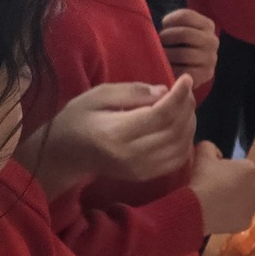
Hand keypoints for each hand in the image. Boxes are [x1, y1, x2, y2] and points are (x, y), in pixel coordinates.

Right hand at [18, 78, 191, 195]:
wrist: (65, 155)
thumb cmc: (78, 119)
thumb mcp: (98, 95)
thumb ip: (132, 92)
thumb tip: (164, 92)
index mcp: (117, 132)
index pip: (160, 115)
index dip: (178, 96)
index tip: (186, 79)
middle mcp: (132, 155)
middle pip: (174, 130)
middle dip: (186, 107)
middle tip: (185, 90)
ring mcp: (140, 170)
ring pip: (180, 146)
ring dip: (189, 123)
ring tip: (184, 105)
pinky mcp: (145, 176)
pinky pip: (176, 160)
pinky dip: (185, 141)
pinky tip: (180, 126)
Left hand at [156, 0, 217, 88]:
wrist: (180, 70)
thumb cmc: (174, 41)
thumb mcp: (173, 19)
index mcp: (207, 25)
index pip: (186, 15)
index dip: (169, 19)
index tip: (161, 24)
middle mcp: (213, 41)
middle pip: (184, 34)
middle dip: (166, 37)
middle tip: (156, 41)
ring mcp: (210, 60)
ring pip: (183, 52)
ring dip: (166, 53)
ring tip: (158, 53)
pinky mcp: (204, 76)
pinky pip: (184, 70)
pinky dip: (171, 68)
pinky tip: (165, 66)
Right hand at [188, 140, 254, 233]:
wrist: (198, 208)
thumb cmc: (203, 178)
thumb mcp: (202, 153)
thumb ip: (210, 147)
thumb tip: (216, 153)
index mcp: (250, 168)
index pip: (240, 166)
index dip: (226, 170)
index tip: (213, 175)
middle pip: (245, 184)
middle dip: (234, 185)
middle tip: (214, 189)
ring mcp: (253, 207)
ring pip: (244, 202)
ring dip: (234, 201)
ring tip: (215, 203)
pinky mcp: (247, 223)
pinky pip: (239, 217)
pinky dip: (231, 216)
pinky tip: (218, 215)